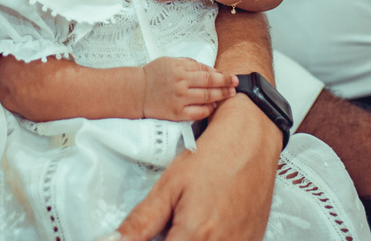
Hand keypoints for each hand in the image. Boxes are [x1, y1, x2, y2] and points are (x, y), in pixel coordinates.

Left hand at [115, 93, 279, 239]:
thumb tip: (116, 239)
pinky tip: (206, 220)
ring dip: (188, 237)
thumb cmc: (216, 155)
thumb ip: (142, 221)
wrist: (254, 139)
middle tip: (168, 223)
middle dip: (169, 238)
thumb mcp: (169, 185)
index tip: (148, 235)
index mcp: (196, 235)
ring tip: (187, 218)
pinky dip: (210, 237)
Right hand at [141, 57, 235, 120]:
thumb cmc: (153, 75)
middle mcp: (181, 83)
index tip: (230, 76)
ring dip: (221, 96)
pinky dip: (208, 109)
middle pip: (210, 84)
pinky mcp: (177, 113)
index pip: (206, 71)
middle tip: (235, 85)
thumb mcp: (170, 61)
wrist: (136, 91)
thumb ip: (190, 64)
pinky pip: (198, 113)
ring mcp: (180, 99)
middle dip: (226, 84)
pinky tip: (213, 106)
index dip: (221, 74)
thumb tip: (209, 69)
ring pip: (207, 98)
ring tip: (229, 95)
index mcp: (180, 69)